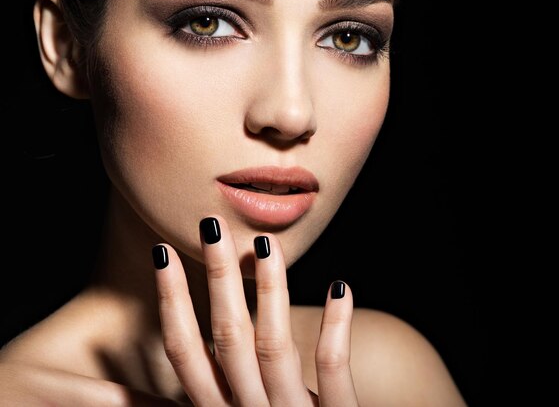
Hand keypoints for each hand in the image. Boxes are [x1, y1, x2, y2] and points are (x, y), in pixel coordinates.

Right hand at [152, 215, 358, 405]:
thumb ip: (226, 386)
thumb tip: (205, 341)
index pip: (185, 352)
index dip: (172, 302)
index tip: (163, 255)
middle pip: (226, 337)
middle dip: (216, 278)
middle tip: (211, 226)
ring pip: (273, 344)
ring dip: (270, 289)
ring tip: (266, 244)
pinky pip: (332, 368)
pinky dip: (336, 326)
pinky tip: (340, 286)